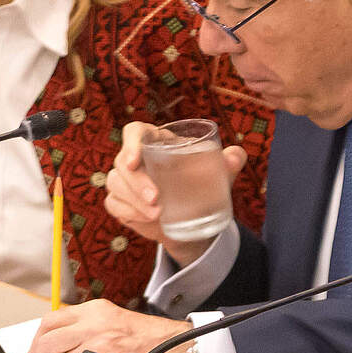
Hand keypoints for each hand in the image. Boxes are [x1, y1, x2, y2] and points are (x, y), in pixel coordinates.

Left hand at [27, 301, 200, 352]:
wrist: (172, 347)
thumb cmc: (148, 335)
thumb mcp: (111, 315)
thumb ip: (83, 322)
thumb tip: (55, 337)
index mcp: (93, 311)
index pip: (50, 321)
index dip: (36, 339)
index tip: (35, 351)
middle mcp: (93, 326)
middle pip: (48, 344)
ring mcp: (98, 347)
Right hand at [107, 122, 246, 264]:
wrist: (194, 218)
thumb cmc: (202, 186)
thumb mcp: (218, 174)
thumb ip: (230, 162)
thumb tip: (237, 155)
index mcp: (157, 141)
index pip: (136, 132)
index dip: (131, 143)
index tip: (134, 162)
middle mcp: (136, 157)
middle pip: (123, 162)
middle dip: (137, 183)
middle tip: (156, 200)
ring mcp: (124, 179)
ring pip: (116, 183)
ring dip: (134, 201)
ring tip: (158, 215)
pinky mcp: (120, 200)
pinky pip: (114, 204)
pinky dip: (130, 213)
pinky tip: (147, 220)